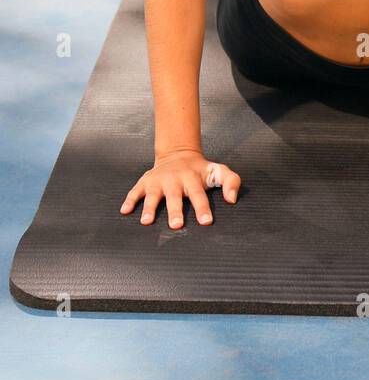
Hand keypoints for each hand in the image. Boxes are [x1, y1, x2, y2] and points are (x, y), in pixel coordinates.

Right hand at [119, 149, 241, 228]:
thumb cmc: (200, 170)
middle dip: (175, 211)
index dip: (202, 208)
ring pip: (153, 194)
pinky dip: (130, 200)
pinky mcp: (145, 181)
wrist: (178, 153)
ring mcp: (158, 180)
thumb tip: (232, 199)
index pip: (199, 194)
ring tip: (146, 221)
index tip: (206, 222)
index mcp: (192, 178)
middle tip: (176, 226)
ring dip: (149, 208)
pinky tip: (125, 211)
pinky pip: (135, 191)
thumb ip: (231, 181)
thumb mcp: (218, 171)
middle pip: (175, 196)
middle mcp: (174, 179)